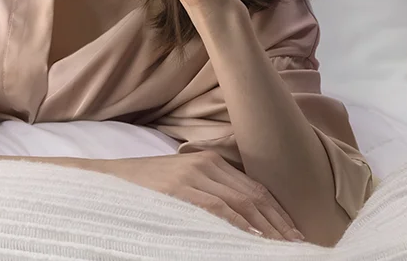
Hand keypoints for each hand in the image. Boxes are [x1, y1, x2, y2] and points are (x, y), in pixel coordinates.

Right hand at [101, 151, 304, 241]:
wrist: (109, 179)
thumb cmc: (146, 187)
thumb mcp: (183, 182)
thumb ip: (211, 190)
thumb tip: (243, 217)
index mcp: (210, 160)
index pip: (254, 188)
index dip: (278, 211)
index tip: (293, 231)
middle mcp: (206, 164)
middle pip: (254, 195)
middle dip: (279, 221)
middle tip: (297, 243)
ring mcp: (193, 175)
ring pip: (241, 203)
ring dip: (266, 226)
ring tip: (283, 245)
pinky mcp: (180, 189)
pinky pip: (218, 208)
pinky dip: (240, 224)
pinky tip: (255, 238)